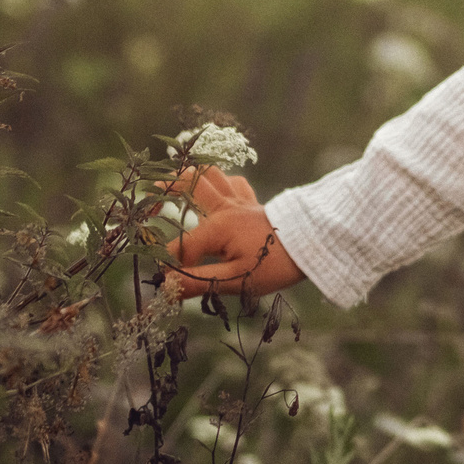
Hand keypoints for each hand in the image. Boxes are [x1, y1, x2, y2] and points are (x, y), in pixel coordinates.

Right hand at [155, 166, 305, 301]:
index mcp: (217, 228)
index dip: (170, 269)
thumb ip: (197, 282)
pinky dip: (220, 181)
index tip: (166, 288)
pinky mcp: (252, 203)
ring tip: (171, 180)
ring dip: (191, 175)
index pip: (181, 249)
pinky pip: (233, 183)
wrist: (315, 246)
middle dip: (164, 189)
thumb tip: (165, 289)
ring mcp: (239, 202)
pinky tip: (214, 188)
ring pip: (211, 175)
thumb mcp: (235, 280)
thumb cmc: (275, 265)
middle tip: (148, 198)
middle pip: (188, 185)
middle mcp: (225, 209)